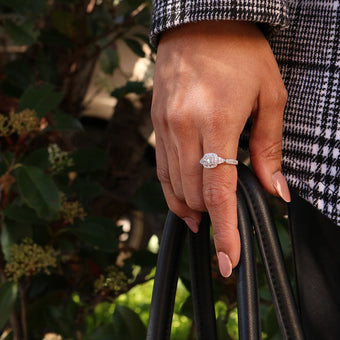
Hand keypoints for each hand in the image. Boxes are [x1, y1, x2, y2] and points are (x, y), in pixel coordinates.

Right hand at [151, 21, 288, 276]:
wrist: (198, 21)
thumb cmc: (239, 51)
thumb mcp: (269, 94)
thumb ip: (269, 147)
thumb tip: (275, 189)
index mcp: (216, 121)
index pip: (218, 191)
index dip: (224, 231)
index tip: (228, 259)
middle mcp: (183, 128)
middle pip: (192, 193)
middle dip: (209, 220)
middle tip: (224, 233)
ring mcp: (165, 127)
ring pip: (172, 184)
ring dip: (189, 208)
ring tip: (203, 221)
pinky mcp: (156, 124)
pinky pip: (162, 167)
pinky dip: (172, 188)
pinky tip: (183, 196)